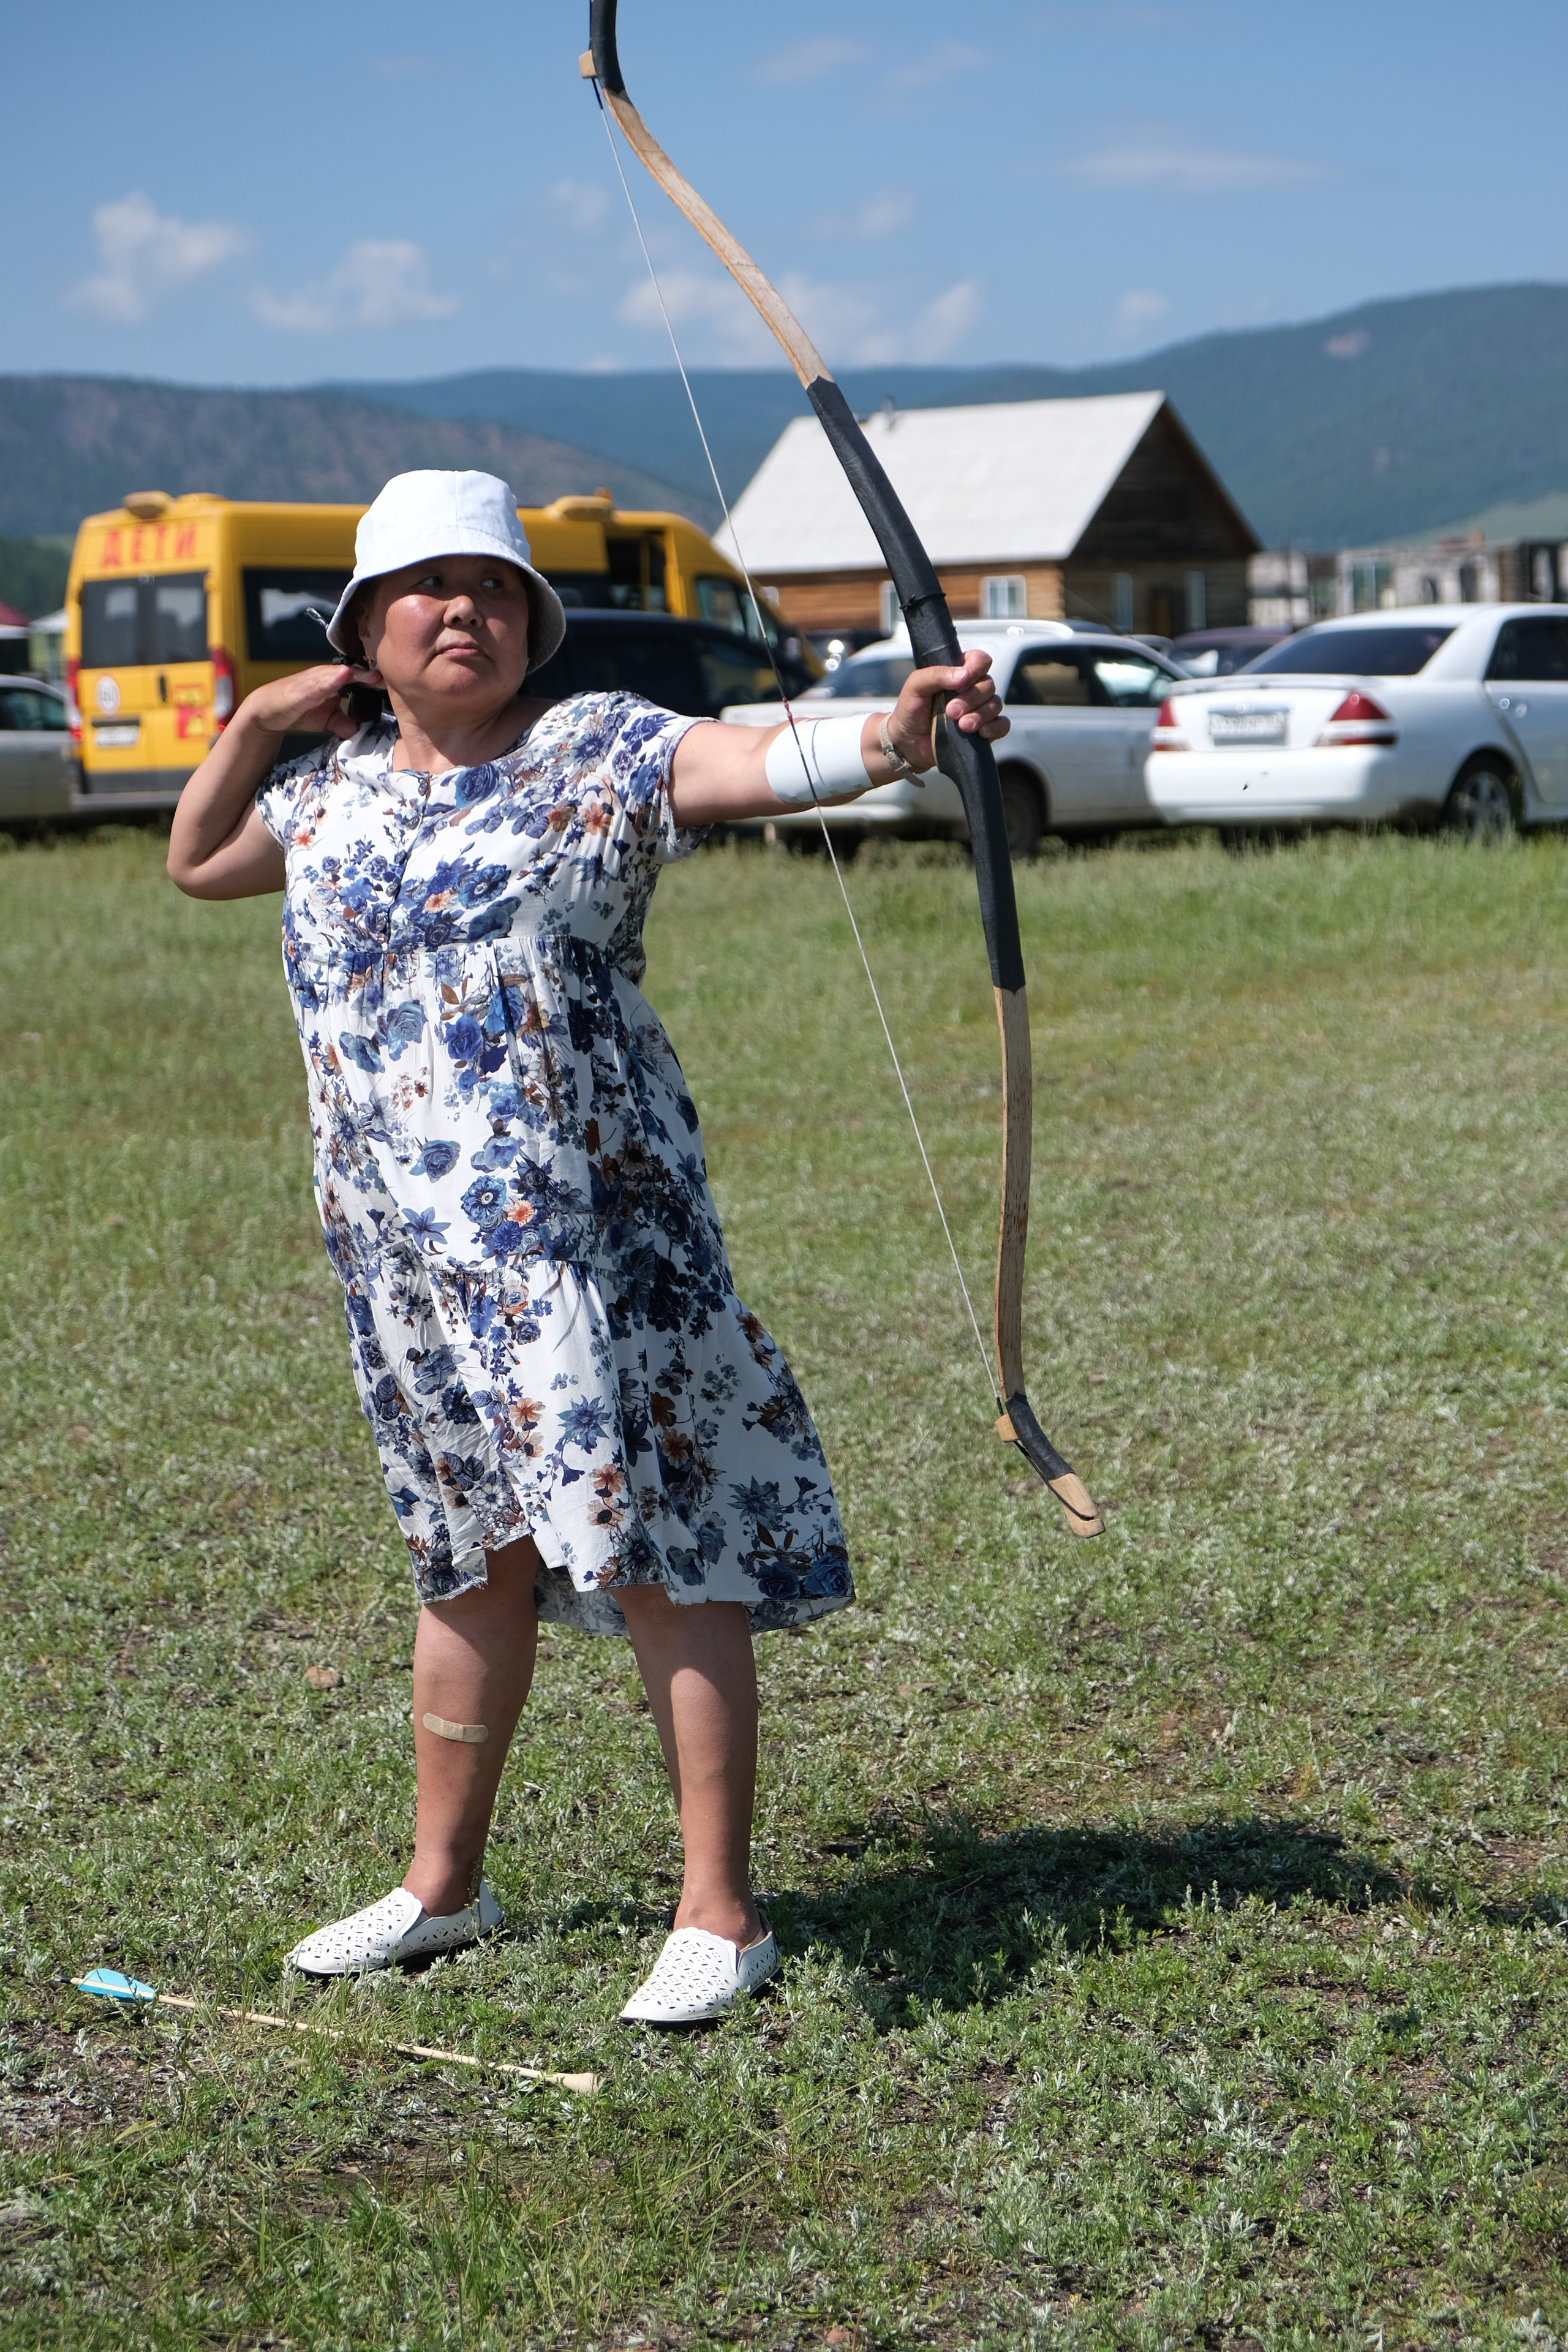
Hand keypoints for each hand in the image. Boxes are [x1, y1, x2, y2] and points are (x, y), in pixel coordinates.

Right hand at [240, 662, 382, 741]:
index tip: (397, 684)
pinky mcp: (303, 686)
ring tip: (376, 675)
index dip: (377, 681)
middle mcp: (328, 677)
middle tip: (394, 676)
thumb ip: (343, 723)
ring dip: (358, 674)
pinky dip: (333, 677)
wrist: (269, 711)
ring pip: (340, 673)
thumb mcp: (327, 720)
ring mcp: (316, 679)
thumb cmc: (299, 710)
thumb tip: (357, 731)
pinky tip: (345, 674)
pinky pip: (320, 680)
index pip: (361, 679)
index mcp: (336, 682)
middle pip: (355, 673)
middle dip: (373, 675)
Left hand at [884, 648, 1007, 771]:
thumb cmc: (911, 709)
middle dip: (971, 699)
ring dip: (979, 715)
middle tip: (951, 711)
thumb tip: (963, 675)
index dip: (976, 668)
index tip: (961, 682)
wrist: (908, 742)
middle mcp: (973, 688)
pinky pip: (1002, 725)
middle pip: (989, 685)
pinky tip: (980, 733)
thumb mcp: (916, 685)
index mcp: (959, 672)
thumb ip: (937, 674)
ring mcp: (980, 709)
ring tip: (961, 726)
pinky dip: (994, 728)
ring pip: (996, 705)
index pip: (980, 660)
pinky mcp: (984, 729)